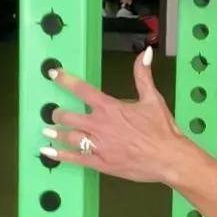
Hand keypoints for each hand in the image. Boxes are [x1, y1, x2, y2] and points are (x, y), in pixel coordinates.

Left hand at [41, 47, 183, 182]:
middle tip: (54, 113)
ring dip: (55, 133)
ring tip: (47, 131)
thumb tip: (145, 53)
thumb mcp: (153, 99)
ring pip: (68, 137)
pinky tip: (48, 152)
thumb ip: (143, 75)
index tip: (53, 73)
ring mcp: (99, 146)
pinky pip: (75, 158)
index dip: (65, 79)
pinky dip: (59, 155)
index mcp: (110, 108)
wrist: (169, 158)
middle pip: (68, 116)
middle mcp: (100, 125)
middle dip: (58, 113)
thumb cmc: (162, 130)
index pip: (82, 89)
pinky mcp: (101, 163)